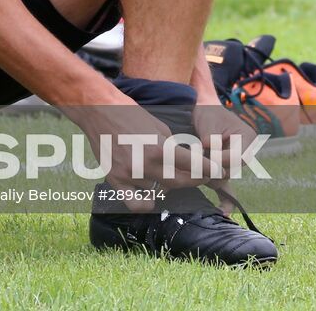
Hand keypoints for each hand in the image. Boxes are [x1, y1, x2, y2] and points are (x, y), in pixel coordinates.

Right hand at [63, 101, 220, 211]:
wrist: (98, 111)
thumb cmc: (130, 114)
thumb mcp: (159, 126)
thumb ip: (173, 147)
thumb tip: (186, 162)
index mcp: (159, 148)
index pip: (194, 166)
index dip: (209, 170)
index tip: (216, 171)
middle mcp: (145, 164)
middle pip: (180, 182)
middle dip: (194, 178)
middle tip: (199, 175)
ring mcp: (129, 174)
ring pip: (160, 190)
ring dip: (166, 182)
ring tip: (165, 172)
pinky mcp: (115, 180)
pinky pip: (136, 203)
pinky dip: (146, 202)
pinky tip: (149, 194)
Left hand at [193, 102, 256, 212]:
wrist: (201, 111)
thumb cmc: (207, 112)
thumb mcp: (209, 121)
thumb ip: (211, 137)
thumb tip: (209, 150)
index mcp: (247, 139)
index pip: (238, 157)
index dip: (221, 157)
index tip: (205, 149)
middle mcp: (245, 154)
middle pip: (230, 170)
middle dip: (211, 166)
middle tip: (195, 155)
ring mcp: (234, 164)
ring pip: (223, 178)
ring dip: (207, 173)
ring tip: (194, 161)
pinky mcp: (223, 170)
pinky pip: (227, 188)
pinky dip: (225, 201)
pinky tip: (222, 213)